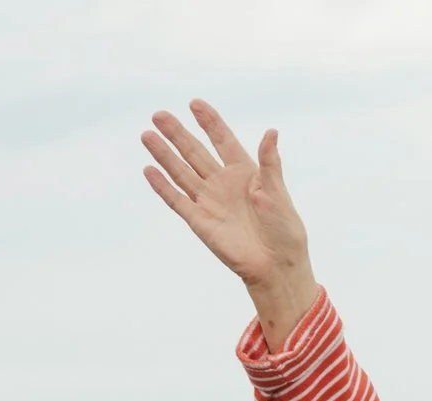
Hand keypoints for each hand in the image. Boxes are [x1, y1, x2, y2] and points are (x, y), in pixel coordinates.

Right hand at [140, 99, 317, 348]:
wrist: (276, 265)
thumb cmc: (284, 230)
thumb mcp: (278, 192)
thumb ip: (269, 162)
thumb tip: (271, 131)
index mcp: (245, 172)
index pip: (222, 140)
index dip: (209, 122)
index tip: (195, 103)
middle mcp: (223, 183)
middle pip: (195, 152)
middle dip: (178, 133)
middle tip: (159, 114)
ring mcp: (209, 201)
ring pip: (181, 172)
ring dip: (164, 154)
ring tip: (147, 134)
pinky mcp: (199, 221)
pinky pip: (176, 200)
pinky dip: (162, 186)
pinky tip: (149, 169)